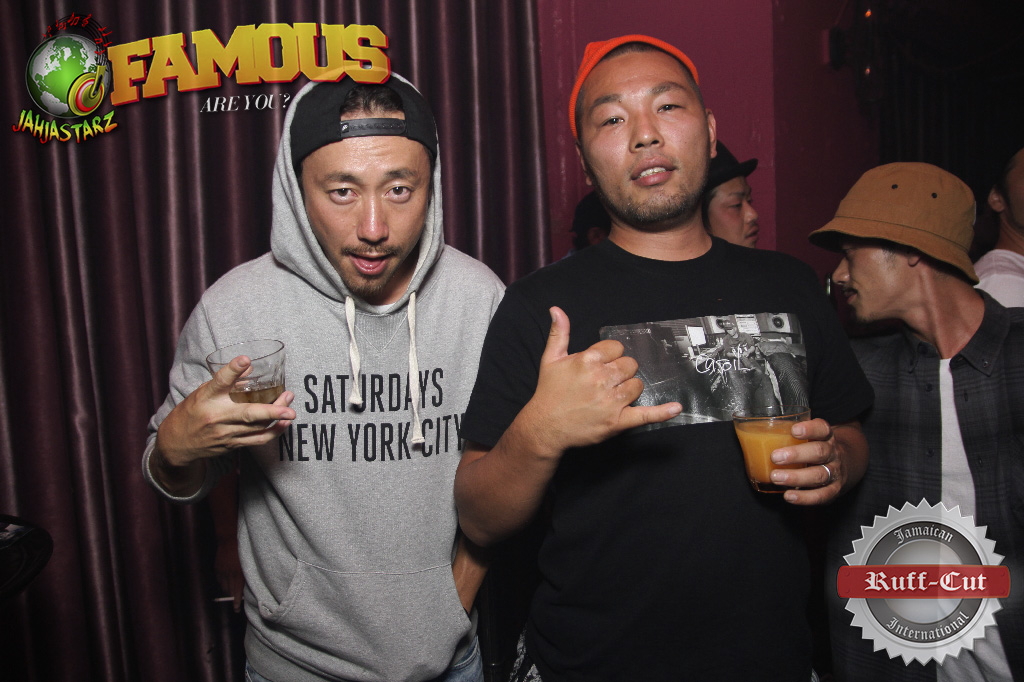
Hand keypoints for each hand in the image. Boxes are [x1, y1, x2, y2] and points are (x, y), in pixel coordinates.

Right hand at [156, 355, 295, 466]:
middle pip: (247, 413)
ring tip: (290, 406)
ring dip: (277, 417)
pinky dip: (273, 432)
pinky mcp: (232, 445)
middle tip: (288, 398)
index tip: (244, 359)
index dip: (232, 370)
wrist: (176, 444)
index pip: (219, 382)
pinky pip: (257, 440)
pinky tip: (284, 424)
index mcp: (206, 398)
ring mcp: (225, 433)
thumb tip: (250, 366)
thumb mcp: (202, 393)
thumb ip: (226, 382)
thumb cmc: (191, 413)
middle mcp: (217, 416)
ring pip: (257, 427)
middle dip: (271, 408)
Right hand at [214, 536, 244, 612]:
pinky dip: (223, 583)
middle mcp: (229, 575)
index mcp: (238, 574)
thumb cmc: (243, 549)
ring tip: (232, 593)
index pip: (237, 592)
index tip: (237, 609)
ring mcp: (222, 572)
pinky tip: (226, 584)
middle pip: (229, 591)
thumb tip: (247, 586)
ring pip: (224, 587)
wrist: (229, 538)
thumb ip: (247, 574)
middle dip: (233, 597)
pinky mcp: (217, 568)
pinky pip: (219, 580)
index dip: (237, 602)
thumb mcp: (249, 562)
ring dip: (228, 590)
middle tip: (236, 604)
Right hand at [518, 307, 681, 455]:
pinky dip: (661, 412)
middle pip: (629, 365)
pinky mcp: (617, 422)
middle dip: (621, 371)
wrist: (545, 427)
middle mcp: (601, 379)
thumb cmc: (549, 392)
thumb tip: (557, 309)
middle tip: (607, 380)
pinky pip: (645, 415)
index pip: (616, 348)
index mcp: (587, 361)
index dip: (611, 355)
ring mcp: (611, 402)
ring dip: (629, 388)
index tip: (602, 364)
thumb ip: (559, 333)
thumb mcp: (550, 359)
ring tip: (613, 394)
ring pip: (637, 385)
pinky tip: (676, 407)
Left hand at [767, 419, 866, 504]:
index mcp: (826, 436)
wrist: (847, 464)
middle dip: (796, 455)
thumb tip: (748, 431)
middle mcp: (833, 453)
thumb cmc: (817, 447)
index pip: (822, 429)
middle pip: (819, 452)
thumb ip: (788, 433)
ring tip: (776, 477)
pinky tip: (788, 496)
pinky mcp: (834, 490)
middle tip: (775, 457)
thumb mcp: (811, 436)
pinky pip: (821, 495)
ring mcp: (835, 472)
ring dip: (796, 477)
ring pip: (819, 475)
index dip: (809, 429)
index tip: (794, 430)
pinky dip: (805, 498)